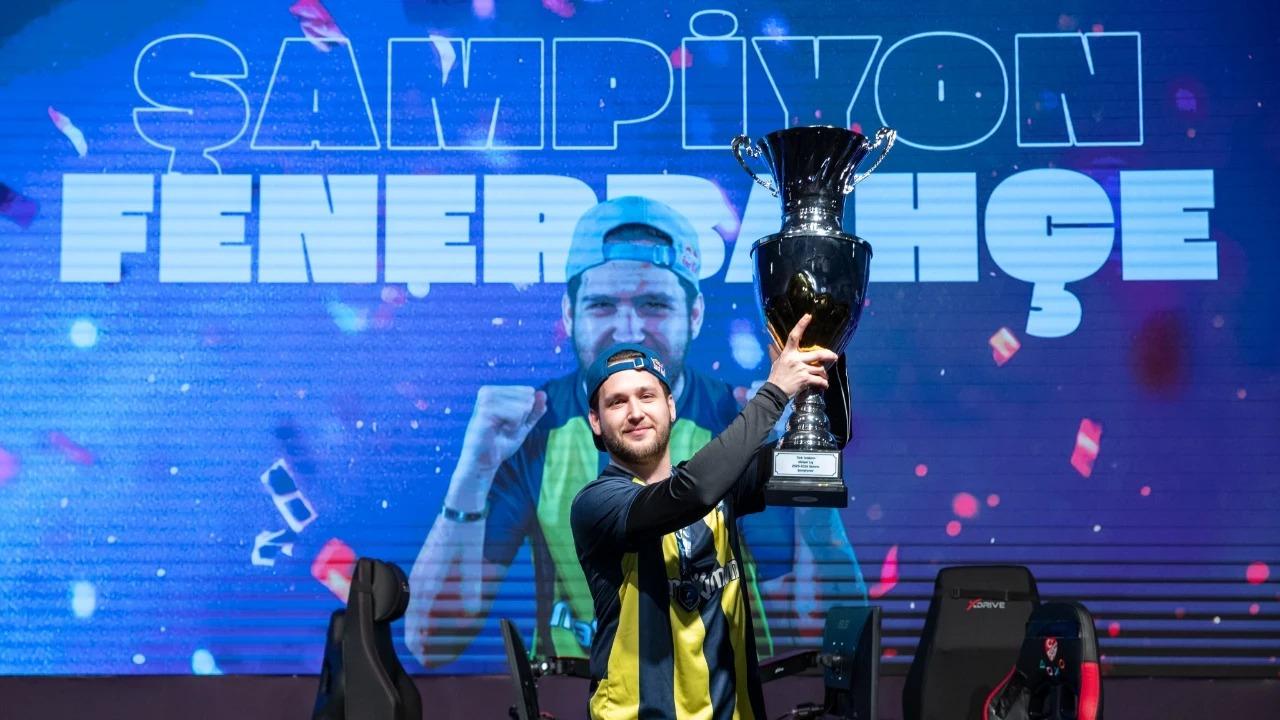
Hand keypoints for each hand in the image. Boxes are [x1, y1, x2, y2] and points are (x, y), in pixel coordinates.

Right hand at [405, 518, 485, 665]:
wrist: (460, 507)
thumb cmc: (468, 533)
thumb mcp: (474, 563)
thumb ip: (471, 591)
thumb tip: (471, 616)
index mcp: (430, 579)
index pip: (420, 619)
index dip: (421, 640)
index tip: (424, 656)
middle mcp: (420, 577)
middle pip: (411, 617)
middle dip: (415, 639)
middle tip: (423, 657)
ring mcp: (419, 571)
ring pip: (411, 607)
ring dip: (415, 627)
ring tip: (419, 643)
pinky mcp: (423, 565)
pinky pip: (415, 596)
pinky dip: (417, 612)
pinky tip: (424, 616)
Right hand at [455, 385, 546, 476]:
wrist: (483, 462)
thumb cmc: (500, 444)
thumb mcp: (523, 426)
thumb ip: (534, 411)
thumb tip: (543, 393)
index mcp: (494, 391)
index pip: (529, 391)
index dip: (525, 412)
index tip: (509, 423)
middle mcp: (488, 391)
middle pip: (528, 397)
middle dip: (522, 417)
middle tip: (505, 428)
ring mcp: (485, 400)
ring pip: (524, 406)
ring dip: (517, 423)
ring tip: (501, 430)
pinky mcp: (485, 411)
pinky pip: (516, 414)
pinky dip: (513, 427)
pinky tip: (498, 432)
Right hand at [765, 314, 837, 397]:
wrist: (775, 392)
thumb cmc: (775, 376)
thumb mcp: (775, 363)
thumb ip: (775, 353)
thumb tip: (770, 345)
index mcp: (788, 353)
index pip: (794, 336)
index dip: (801, 325)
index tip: (808, 316)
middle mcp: (795, 359)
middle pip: (818, 354)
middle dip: (829, 355)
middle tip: (834, 357)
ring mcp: (801, 369)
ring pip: (820, 369)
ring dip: (823, 374)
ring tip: (824, 377)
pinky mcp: (805, 379)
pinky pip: (819, 380)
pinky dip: (824, 383)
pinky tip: (824, 385)